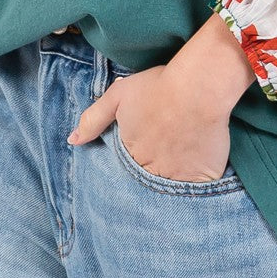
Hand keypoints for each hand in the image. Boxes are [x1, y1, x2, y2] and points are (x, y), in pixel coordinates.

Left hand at [68, 63, 233, 182]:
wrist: (200, 86)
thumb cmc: (158, 87)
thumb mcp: (118, 95)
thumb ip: (93, 120)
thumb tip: (72, 141)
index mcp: (131, 154)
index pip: (126, 170)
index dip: (135, 159)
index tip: (146, 148)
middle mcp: (152, 171)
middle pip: (148, 181)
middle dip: (152, 172)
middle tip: (163, 156)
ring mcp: (178, 178)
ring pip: (171, 189)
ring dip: (173, 180)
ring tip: (180, 164)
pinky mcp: (203, 179)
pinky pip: (198, 190)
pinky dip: (197, 185)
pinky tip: (199, 171)